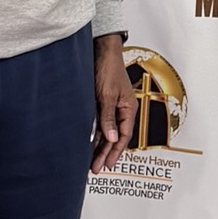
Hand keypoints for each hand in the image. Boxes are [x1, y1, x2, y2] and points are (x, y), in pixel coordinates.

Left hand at [91, 33, 136, 171]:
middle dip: (106, 153)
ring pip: (108, 131)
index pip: (124, 136)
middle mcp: (122, 109)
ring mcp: (112, 105)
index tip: (106, 165)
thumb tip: (112, 139)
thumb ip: (108, 118)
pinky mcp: (102, 101)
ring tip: (91, 160)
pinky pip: (100, 122)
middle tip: (96, 168)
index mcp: (129, 108)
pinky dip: (96, 133)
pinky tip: (89, 142)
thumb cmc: (108, 68)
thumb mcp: (107, 95)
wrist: (101, 50)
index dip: (115, 152)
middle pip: (115, 137)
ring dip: (100, 145)